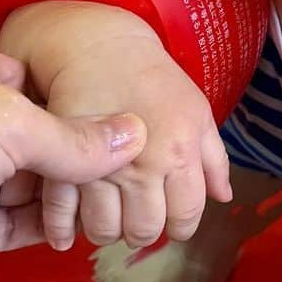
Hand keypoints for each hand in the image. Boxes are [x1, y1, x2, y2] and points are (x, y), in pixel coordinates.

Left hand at [0, 38, 145, 281]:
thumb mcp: (2, 124)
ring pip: (29, 187)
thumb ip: (72, 138)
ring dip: (71, 199)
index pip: (42, 82)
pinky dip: (45, 232)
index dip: (88, 103)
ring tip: (131, 208)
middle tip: (148, 176)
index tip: (143, 126)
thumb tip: (136, 136)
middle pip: (40, 138)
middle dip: (86, 156)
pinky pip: (11, 230)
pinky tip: (86, 236)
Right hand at [1, 0, 231, 250]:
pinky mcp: (59, 160)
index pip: (185, 215)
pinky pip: (58, 213)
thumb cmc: (152, 78)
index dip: (181, 226)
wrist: (97, 46)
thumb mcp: (196, 110)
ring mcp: (97, 166)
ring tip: (108, 216)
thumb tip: (223, 198)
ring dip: (107, 231)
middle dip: (144, 231)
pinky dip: (61, 231)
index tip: (173, 221)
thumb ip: (213, 159)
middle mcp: (140, 164)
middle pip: (144, 230)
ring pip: (102, 230)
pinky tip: (67, 234)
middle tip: (138, 217)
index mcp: (178, 152)